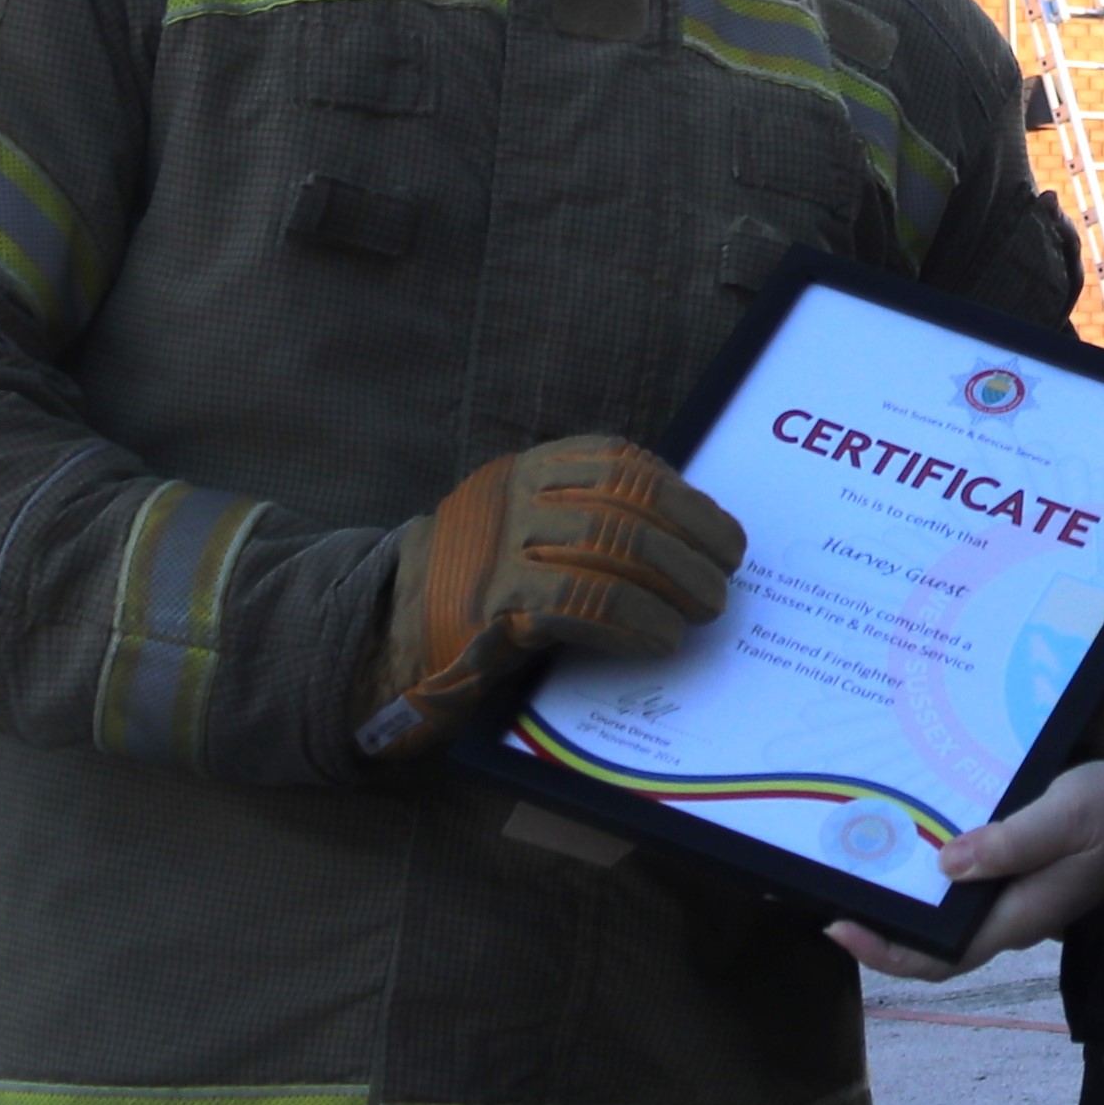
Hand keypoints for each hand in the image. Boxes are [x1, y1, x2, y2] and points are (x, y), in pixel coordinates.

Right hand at [356, 438, 742, 759]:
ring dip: (674, 582)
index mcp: (524, 472)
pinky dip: (634, 621)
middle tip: (723, 580)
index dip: (682, 497)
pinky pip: (580, 603)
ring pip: (611, 546)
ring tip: (703, 611)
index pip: (619, 461)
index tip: (721, 535)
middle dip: (690, 542)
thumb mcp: (521, 537)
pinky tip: (659, 639)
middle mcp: (512, 497)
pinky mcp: (490, 607)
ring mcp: (498, 549)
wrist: (381, 643)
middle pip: (625, 502)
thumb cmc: (473, 596)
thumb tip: (682, 541)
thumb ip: (582, 523)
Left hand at [830, 759, 1103, 980]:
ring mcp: (1012, 900)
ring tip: (855, 861)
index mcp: (1016, 916)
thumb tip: (947, 865)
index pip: (939, 957)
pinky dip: (927, 871)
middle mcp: (1007, 918)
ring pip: (943, 915)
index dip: (885, 952)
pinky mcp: (1015, 875)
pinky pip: (961, 887)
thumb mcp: (1067, 817)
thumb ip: (1012, 842)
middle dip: (879, 925)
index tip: (838, 927)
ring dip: (901, 897)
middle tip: (828, 888)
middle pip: (930, 943)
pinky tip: (907, 838)